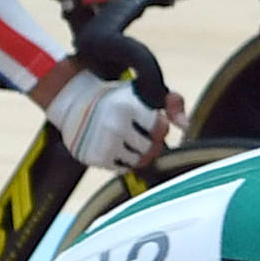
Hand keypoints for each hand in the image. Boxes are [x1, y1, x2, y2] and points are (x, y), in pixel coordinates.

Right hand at [38, 66, 173, 167]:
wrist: (73, 101)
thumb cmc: (115, 97)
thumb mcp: (142, 91)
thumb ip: (171, 103)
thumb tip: (186, 126)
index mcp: (129, 107)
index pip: (160, 129)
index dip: (156, 125)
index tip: (145, 119)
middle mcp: (115, 126)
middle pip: (151, 148)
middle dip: (148, 141)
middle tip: (136, 132)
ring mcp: (103, 143)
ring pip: (138, 161)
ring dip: (136, 153)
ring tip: (125, 139)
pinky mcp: (94, 157)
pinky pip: (121, 169)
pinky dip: (121, 161)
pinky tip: (113, 147)